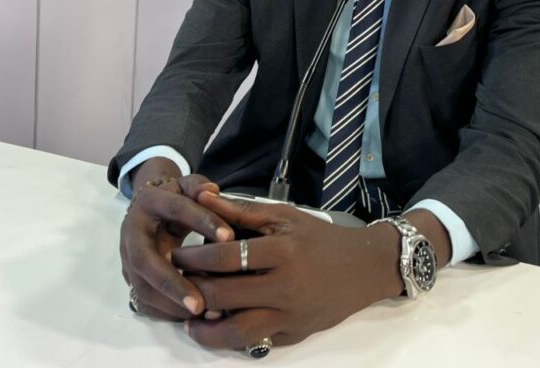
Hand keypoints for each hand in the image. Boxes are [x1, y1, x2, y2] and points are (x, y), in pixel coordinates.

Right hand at [119, 158, 233, 319]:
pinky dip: (168, 313)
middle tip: (199, 303)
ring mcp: (128, 259)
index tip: (230, 238)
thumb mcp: (188, 184)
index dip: (203, 221)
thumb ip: (199, 186)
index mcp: (150, 202)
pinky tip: (194, 318)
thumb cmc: (176, 197)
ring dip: (170, 304)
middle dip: (172, 283)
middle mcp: (132, 233)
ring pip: (141, 288)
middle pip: (145, 261)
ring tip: (203, 314)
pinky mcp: (132, 278)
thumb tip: (212, 191)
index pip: (176, 209)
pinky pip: (145, 302)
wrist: (150, 209)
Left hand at [170, 192, 403, 348]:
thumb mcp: (284, 216)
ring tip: (189, 319)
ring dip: (206, 329)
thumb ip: (242, 210)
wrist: (364, 268)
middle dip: (193, 289)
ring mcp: (290, 316)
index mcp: (283, 252)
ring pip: (237, 331)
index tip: (176, 256)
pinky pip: (254, 340)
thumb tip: (203, 198)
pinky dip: (231, 336)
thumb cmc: (320, 239)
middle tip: (175, 282)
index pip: (227, 258)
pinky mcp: (293, 335)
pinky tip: (216, 326)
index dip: (195, 258)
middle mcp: (286, 287)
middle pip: (225, 295)